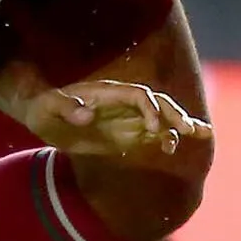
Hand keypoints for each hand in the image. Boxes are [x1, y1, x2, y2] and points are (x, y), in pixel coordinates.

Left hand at [12, 77, 209, 165]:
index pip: (138, 96)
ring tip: (200, 135)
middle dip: (175, 115)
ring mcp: (126, 117)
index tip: (154, 130)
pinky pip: (152, 135)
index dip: (150, 110)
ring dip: (179, 125)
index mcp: (108, 93)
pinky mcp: (125, 134)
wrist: (41, 114)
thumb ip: (66, 107)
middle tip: (190, 131)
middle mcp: (122, 103)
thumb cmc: (42, 108)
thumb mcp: (47, 107)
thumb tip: (87, 114)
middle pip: (157, 103)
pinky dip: (169, 138)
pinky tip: (181, 147)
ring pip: (161, 117)